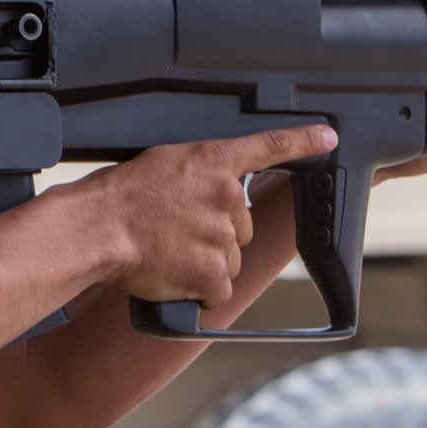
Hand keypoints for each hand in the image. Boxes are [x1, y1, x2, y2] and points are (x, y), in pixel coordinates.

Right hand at [93, 123, 336, 308]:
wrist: (98, 227)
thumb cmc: (120, 196)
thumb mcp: (164, 163)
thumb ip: (199, 176)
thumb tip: (214, 200)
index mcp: (213, 160)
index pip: (271, 145)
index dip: (304, 140)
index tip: (327, 137)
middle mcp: (225, 195)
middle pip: (240, 226)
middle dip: (216, 234)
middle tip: (177, 231)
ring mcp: (221, 234)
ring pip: (229, 260)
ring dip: (206, 263)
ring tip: (169, 251)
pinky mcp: (211, 271)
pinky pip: (217, 290)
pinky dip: (199, 290)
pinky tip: (173, 274)